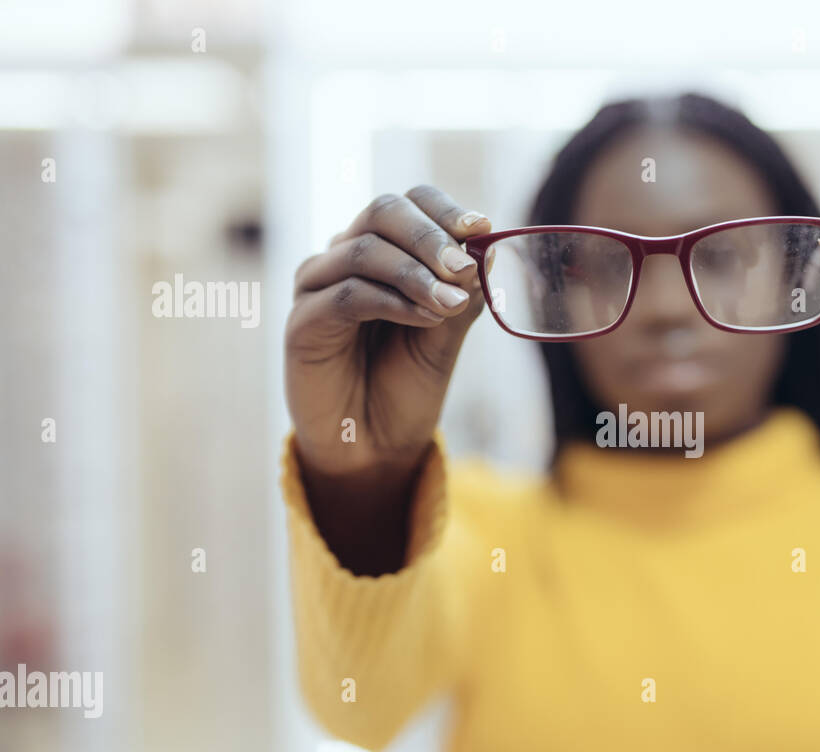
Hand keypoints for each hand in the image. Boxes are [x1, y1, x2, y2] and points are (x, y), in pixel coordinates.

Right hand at [285, 186, 492, 478]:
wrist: (374, 445)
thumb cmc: (407, 385)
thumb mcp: (446, 335)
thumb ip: (461, 293)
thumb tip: (485, 249)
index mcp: (384, 252)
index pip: (410, 204)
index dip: (445, 210)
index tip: (483, 227)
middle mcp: (346, 258)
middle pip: (382, 212)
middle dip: (430, 236)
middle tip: (466, 267)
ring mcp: (319, 286)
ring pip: (364, 250)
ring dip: (416, 274)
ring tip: (451, 302)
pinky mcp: (303, 322)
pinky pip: (348, 294)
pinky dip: (393, 301)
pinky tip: (425, 318)